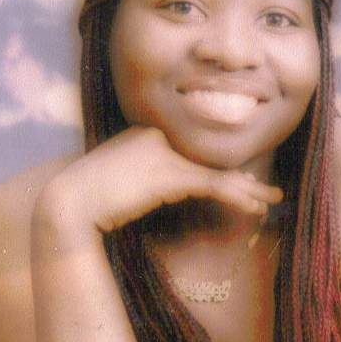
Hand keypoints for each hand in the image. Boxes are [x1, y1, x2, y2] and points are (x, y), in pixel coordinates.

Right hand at [38, 126, 283, 233]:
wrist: (68, 204)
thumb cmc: (86, 201)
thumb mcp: (119, 184)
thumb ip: (145, 181)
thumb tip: (161, 192)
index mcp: (146, 133)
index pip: (192, 153)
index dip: (221, 171)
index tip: (242, 185)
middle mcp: (159, 136)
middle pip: (207, 159)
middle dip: (240, 178)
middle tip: (266, 192)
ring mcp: (164, 153)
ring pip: (215, 172)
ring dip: (248, 190)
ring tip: (273, 201)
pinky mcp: (169, 174)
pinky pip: (213, 186)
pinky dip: (237, 198)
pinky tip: (256, 208)